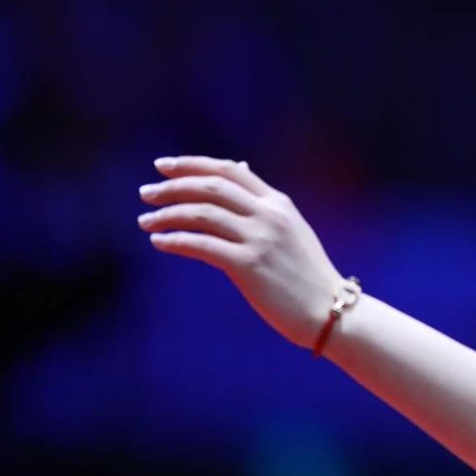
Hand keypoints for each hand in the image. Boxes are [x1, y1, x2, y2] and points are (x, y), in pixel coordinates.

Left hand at [138, 156, 344, 350]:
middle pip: (211, 187)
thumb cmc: (307, 275)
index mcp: (278, 203)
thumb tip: (240, 168)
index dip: (192, 165)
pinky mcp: (249, 265)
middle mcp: (269, 215)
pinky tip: (159, 242)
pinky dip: (176, 240)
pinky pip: (202, 245)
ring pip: (202, 213)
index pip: (229, 170)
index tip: (163, 167)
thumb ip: (263, 203)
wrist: (330, 311)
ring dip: (168, 214)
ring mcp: (260, 239)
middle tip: (145, 193)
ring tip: (146, 222)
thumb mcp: (291, 230)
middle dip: (172, 187)